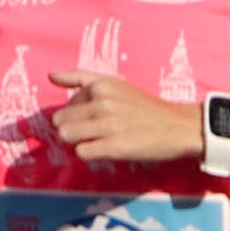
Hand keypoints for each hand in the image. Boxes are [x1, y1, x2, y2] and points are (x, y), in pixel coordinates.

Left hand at [47, 67, 205, 169]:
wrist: (178, 126)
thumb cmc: (144, 106)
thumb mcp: (116, 84)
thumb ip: (81, 78)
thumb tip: (50, 76)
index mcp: (101, 85)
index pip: (66, 105)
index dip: (78, 115)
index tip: (98, 117)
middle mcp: (102, 102)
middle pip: (60, 122)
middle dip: (74, 129)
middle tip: (97, 130)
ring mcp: (108, 125)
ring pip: (66, 136)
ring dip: (79, 141)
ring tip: (100, 139)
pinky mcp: (114, 146)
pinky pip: (81, 153)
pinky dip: (91, 154)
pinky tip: (107, 149)